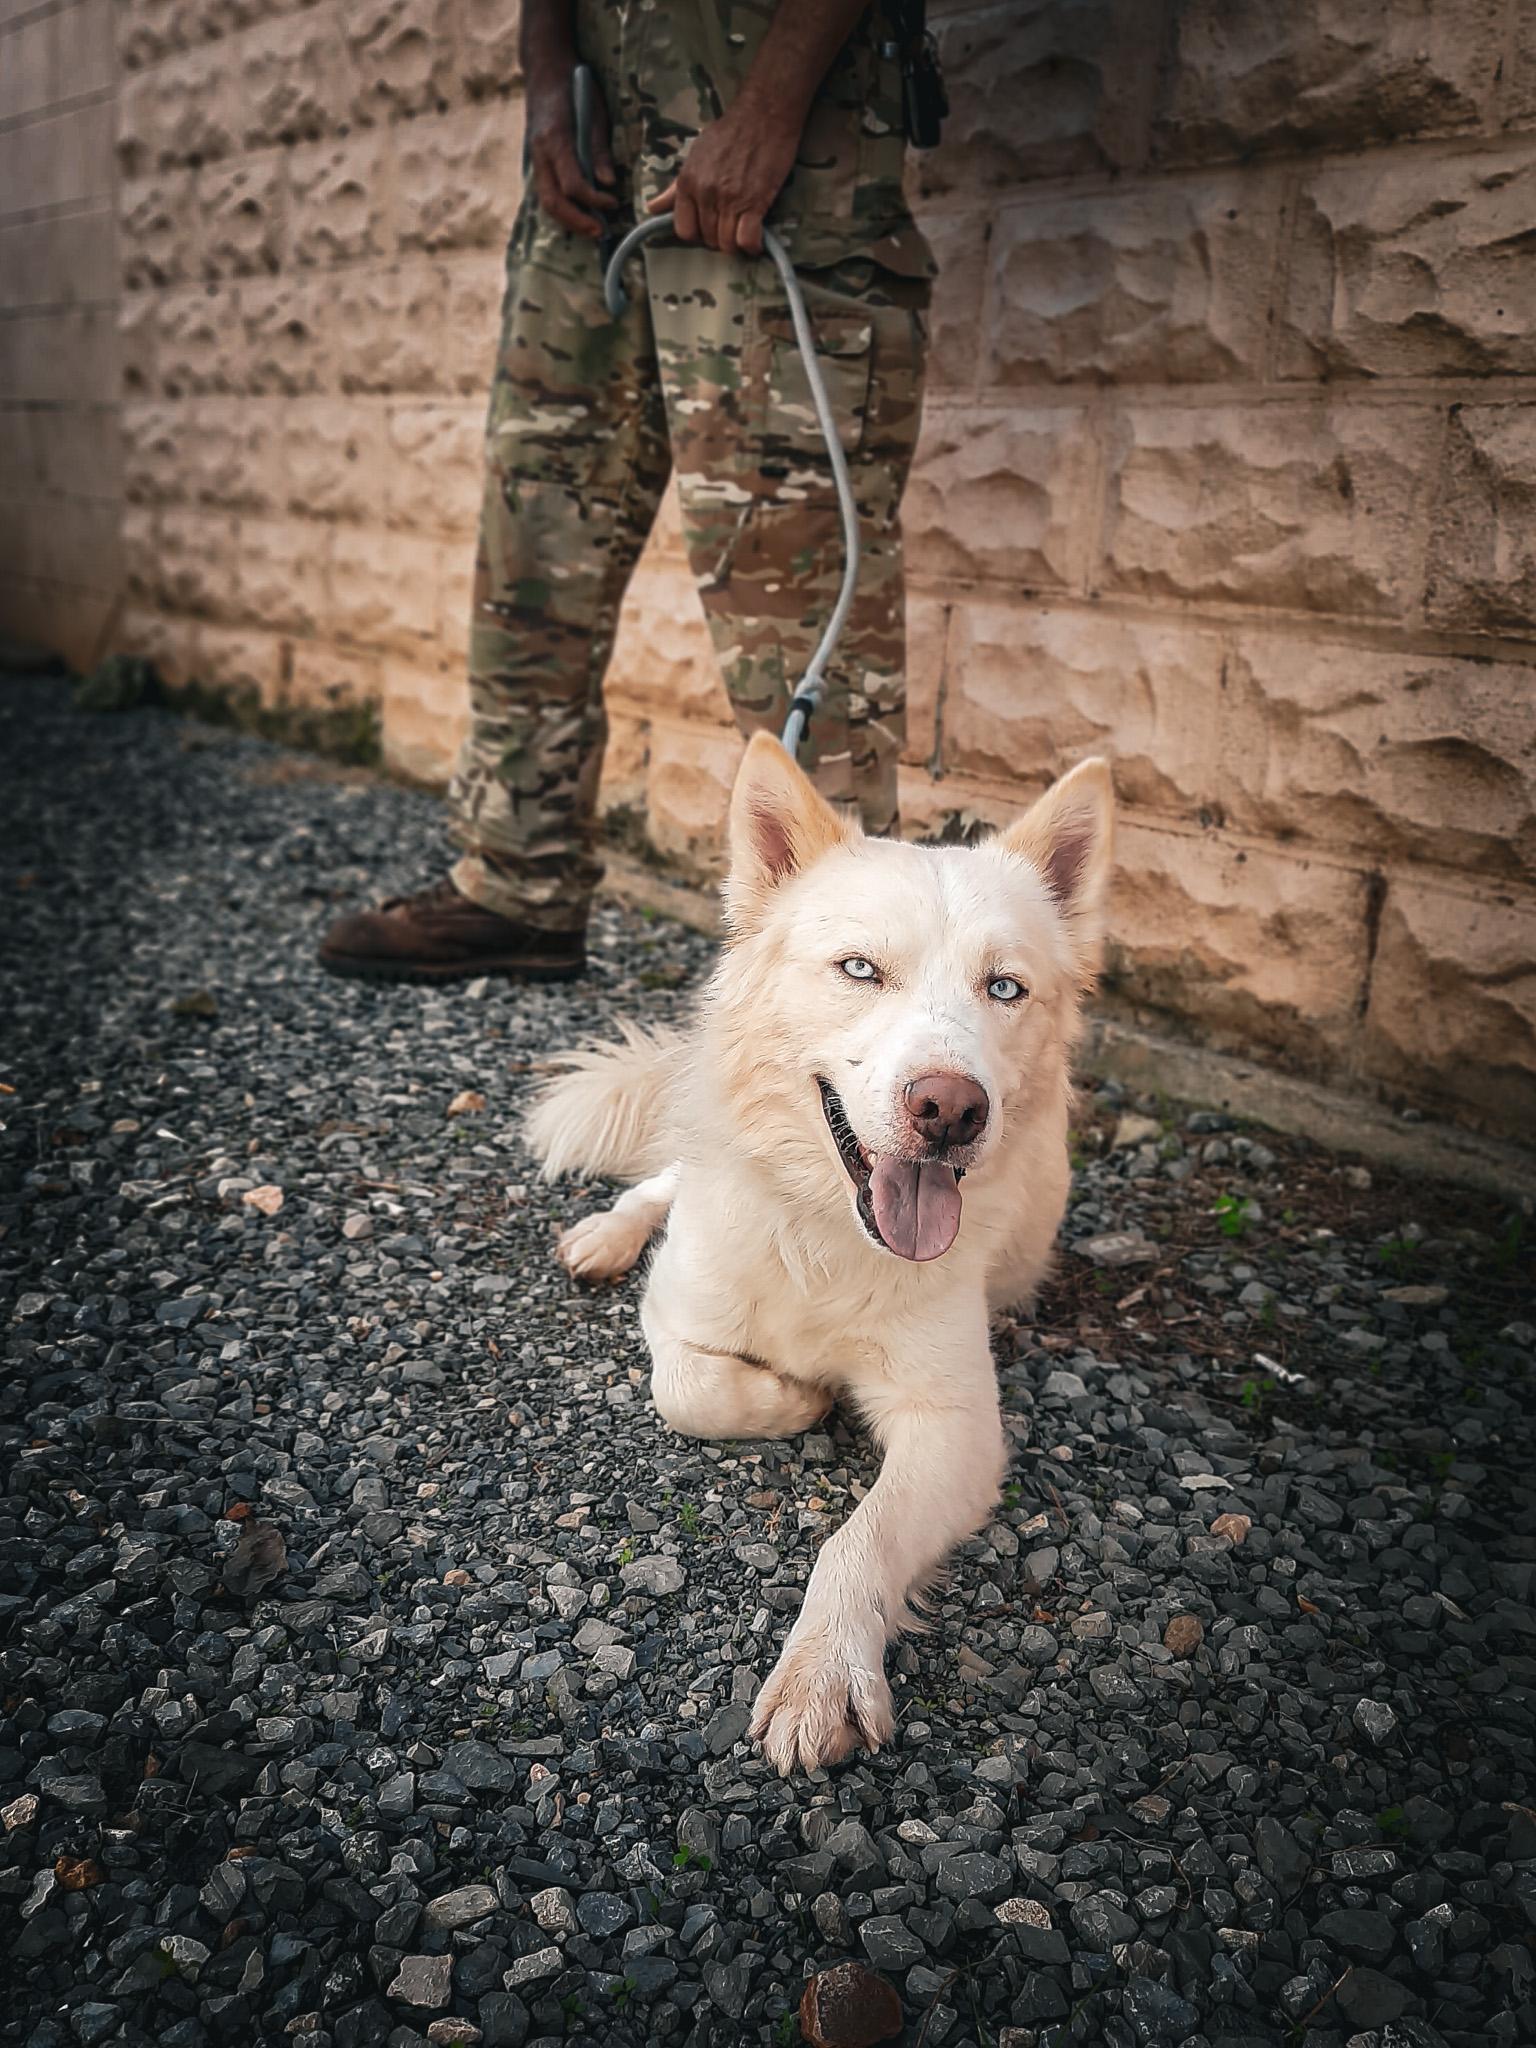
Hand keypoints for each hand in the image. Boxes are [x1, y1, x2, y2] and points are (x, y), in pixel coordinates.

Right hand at [526, 74, 616, 238]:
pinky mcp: (537, 163)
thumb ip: (599, 149)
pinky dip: (562, 210)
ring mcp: (535, 159)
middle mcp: (540, 153)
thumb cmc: (574, 86)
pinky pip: (546, 194)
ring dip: (569, 221)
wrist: (544, 70)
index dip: (593, 200)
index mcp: (555, 139)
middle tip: (601, 233)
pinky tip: (579, 216)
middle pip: (554, 201)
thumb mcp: (594, 112)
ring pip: (546, 202)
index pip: (572, 184)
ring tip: (592, 230)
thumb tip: (608, 183)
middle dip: (578, 221)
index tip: (613, 203)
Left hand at [648, 102, 799, 253]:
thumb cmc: (729, 132)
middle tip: (730, 224)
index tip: (709, 225)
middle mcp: (705, 194)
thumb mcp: (695, 154)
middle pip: (708, 239)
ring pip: (727, 244)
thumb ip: (675, 187)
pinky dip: (752, 245)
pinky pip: (747, 240)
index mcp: (688, 183)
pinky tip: (756, 238)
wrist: (762, 115)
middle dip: (719, 237)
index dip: (697, 233)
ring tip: (743, 230)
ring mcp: (730, 200)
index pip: (683, 229)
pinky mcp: (754, 203)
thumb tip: (652, 208)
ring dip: (736, 243)